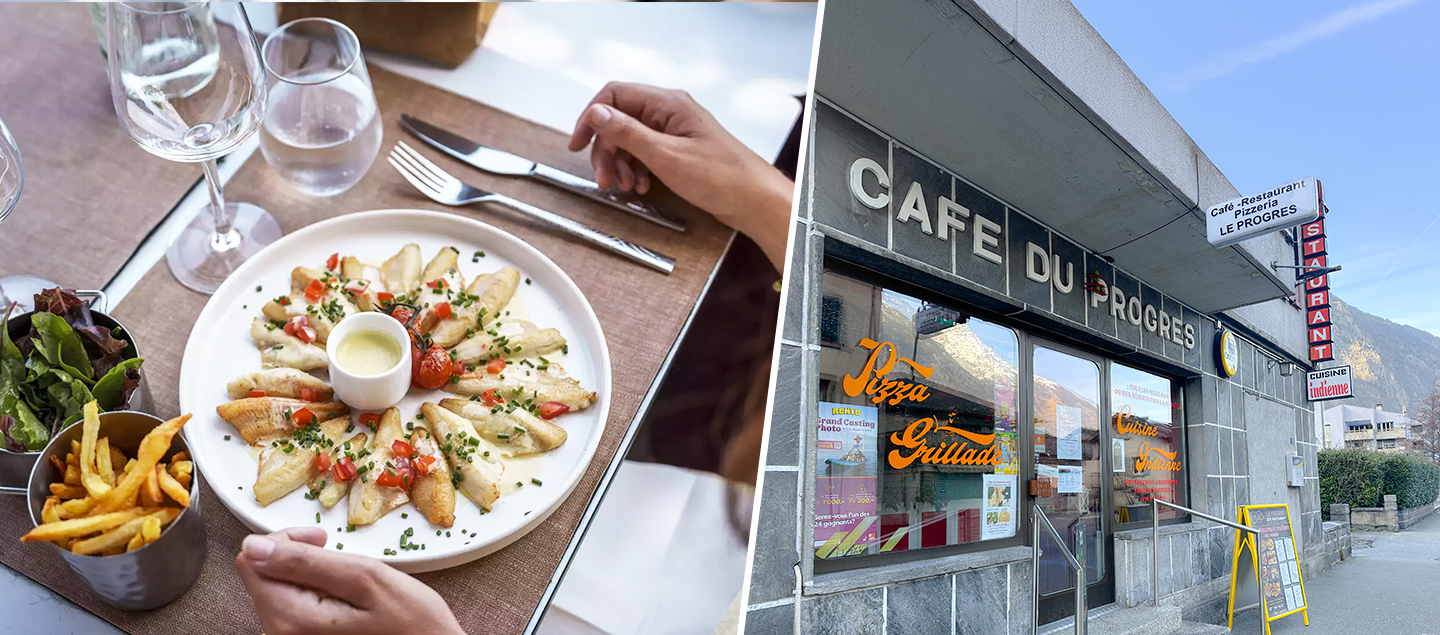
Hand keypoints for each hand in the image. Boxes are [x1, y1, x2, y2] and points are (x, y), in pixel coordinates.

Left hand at [235, 527, 463, 634]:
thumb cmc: (411, 622)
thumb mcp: (365, 578)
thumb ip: (305, 562)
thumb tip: (253, 546)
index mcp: (290, 618)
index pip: (250, 559)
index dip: (285, 539)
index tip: (321, 540)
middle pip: (260, 576)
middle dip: (296, 556)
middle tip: (336, 555)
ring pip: (275, 591)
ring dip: (306, 574)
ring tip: (344, 579)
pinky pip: (290, 609)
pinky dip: (312, 593)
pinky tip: (341, 596)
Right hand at [568, 82, 793, 269]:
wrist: (754, 200)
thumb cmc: (723, 176)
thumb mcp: (666, 155)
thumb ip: (628, 133)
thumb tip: (597, 114)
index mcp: (667, 104)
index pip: (615, 96)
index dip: (591, 118)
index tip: (578, 143)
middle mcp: (669, 113)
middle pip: (619, 121)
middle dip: (606, 150)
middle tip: (604, 178)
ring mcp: (674, 132)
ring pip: (630, 140)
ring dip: (621, 163)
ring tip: (625, 186)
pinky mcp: (678, 151)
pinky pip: (645, 154)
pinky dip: (637, 170)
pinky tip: (641, 186)